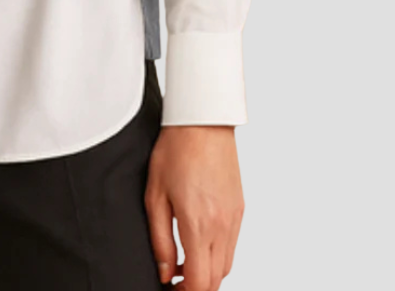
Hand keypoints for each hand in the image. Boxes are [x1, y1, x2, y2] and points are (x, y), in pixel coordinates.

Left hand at [144, 125, 243, 289]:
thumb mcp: (155, 195)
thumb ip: (159, 239)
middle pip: (216, 280)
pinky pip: (232, 245)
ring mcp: (234, 218)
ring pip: (226, 265)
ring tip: (183, 264)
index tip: (169, 289)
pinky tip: (198, 243)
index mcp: (199, 225)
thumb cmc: (174, 151)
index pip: (200, 283)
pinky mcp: (239, 209)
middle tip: (174, 281)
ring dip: (208, 273)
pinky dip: (217, 254)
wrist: (203, 121)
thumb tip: (165, 272)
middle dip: (196, 288)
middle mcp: (222, 226)